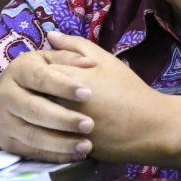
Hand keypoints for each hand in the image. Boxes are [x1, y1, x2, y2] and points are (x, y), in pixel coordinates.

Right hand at [0, 46, 97, 162]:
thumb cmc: (34, 75)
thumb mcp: (47, 59)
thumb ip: (68, 57)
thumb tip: (90, 63)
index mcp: (18, 71)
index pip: (41, 78)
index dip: (64, 86)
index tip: (88, 94)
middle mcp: (6, 96)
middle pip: (35, 110)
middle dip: (63, 119)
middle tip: (90, 124)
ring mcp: (4, 122)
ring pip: (32, 135)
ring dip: (60, 143)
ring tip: (86, 145)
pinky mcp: (7, 143)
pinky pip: (31, 152)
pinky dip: (54, 156)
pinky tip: (76, 155)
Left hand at [46, 31, 164, 161]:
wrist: (148, 125)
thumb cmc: (128, 89)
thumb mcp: (106, 60)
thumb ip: (76, 45)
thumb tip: (50, 35)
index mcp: (67, 78)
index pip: (37, 71)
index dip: (40, 71)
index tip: (48, 73)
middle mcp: (59, 102)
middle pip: (32, 95)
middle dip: (35, 93)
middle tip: (46, 93)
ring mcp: (60, 126)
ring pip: (36, 118)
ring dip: (38, 114)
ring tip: (51, 110)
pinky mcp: (65, 145)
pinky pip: (45, 138)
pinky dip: (46, 132)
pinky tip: (54, 128)